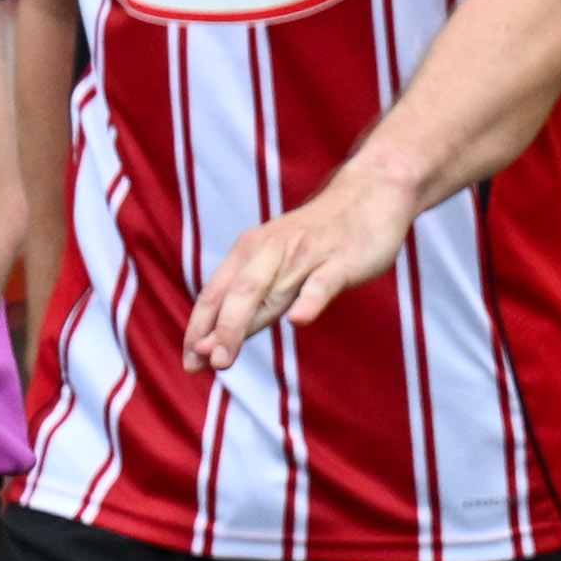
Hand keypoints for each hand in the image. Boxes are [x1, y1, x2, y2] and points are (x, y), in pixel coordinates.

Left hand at [183, 161, 419, 373]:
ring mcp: (307, 255)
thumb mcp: (281, 264)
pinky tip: (298, 320)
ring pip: (270, 291)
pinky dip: (309, 300)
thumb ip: (256, 300)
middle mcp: (271, 251)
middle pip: (237, 294)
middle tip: (206, 365)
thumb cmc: (320, 238)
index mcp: (251, 252)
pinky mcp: (342, 261)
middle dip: (219, 331)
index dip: (199, 327)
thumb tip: (220, 339)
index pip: (216, 293)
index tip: (189, 362)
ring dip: (243, 324)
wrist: (370, 195)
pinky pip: (322, 283)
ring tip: (225, 356)